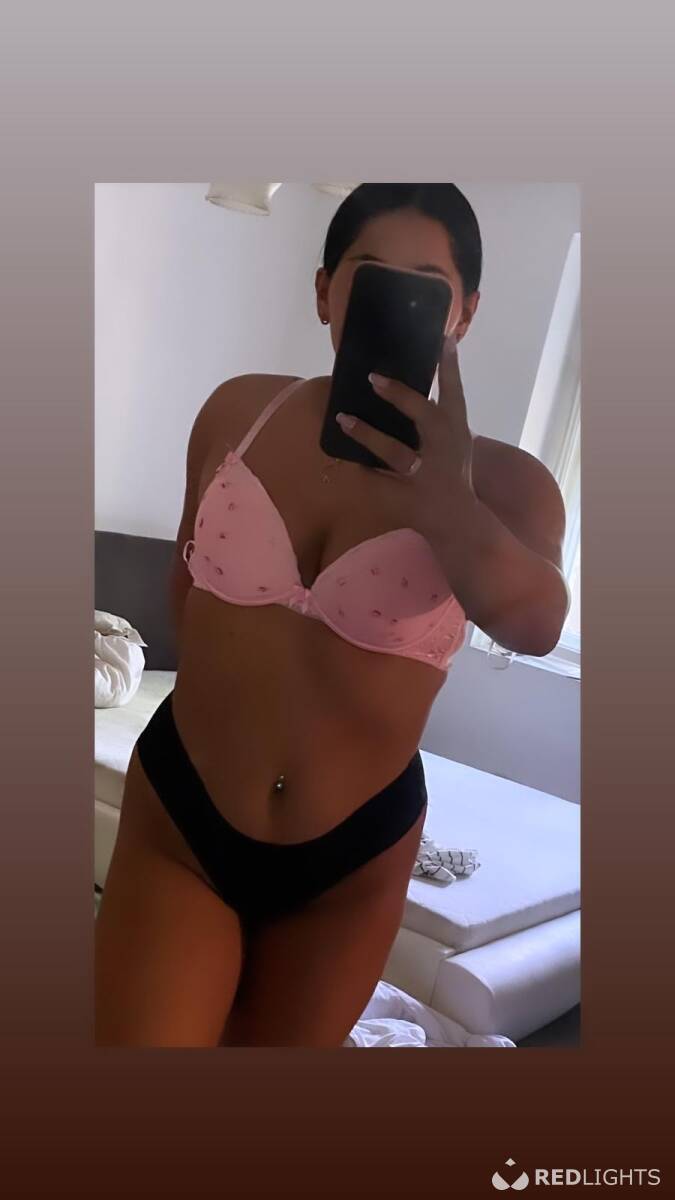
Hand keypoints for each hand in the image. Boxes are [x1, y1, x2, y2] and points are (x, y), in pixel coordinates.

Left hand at [335, 333, 475, 540]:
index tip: (442, 339)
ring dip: (367, 435)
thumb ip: (439, 417)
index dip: (449, 366)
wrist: (462, 521)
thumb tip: (415, 388)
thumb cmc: (456, 474)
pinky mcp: (408, 496)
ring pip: (394, 451)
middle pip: (423, 416)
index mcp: (457, 430)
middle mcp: (444, 448)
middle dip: (400, 396)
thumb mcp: (457, 442)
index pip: (455, 392)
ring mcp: (426, 473)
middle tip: (373, 378)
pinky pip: (378, 481)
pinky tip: (341, 461)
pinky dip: (360, 471)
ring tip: (343, 419)